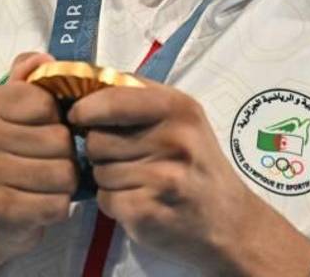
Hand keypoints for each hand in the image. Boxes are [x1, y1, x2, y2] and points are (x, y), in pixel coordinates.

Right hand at [0, 51, 78, 254]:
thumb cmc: (8, 152)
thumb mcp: (15, 108)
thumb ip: (29, 77)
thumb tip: (44, 58)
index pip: (47, 104)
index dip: (57, 119)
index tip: (41, 130)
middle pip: (59, 139)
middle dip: (65, 154)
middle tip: (46, 162)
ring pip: (63, 173)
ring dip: (65, 182)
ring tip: (45, 183)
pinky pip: (56, 204)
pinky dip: (58, 206)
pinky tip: (41, 204)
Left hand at [67, 82, 309, 275]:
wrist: (230, 222)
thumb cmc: (197, 163)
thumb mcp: (182, 118)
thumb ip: (139, 98)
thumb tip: (83, 87)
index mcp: (178, 107)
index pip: (112, 98)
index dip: (86, 108)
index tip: (79, 116)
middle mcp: (173, 139)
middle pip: (96, 138)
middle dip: (99, 149)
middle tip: (123, 157)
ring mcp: (161, 178)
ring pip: (98, 170)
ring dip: (107, 178)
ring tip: (137, 180)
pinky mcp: (148, 212)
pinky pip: (105, 199)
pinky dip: (113, 203)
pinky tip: (138, 201)